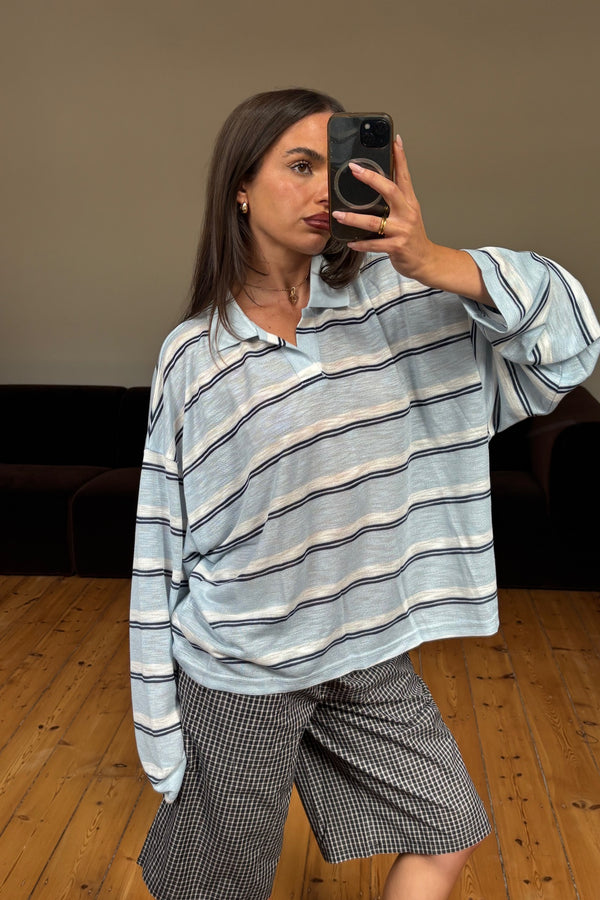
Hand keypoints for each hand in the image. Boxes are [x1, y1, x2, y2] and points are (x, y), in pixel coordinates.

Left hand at [332, 135, 432, 280]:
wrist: (426, 260)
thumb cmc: (413, 236)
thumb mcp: (408, 214)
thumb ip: (395, 199)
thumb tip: (378, 185)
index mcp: (409, 202)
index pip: (405, 175)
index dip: (400, 157)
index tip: (394, 140)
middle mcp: (407, 213)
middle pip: (390, 190)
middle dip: (371, 178)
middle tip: (355, 169)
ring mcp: (402, 230)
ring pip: (374, 222)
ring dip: (354, 218)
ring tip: (338, 215)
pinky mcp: (396, 246)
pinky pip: (374, 244)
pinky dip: (360, 243)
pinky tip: (350, 241)